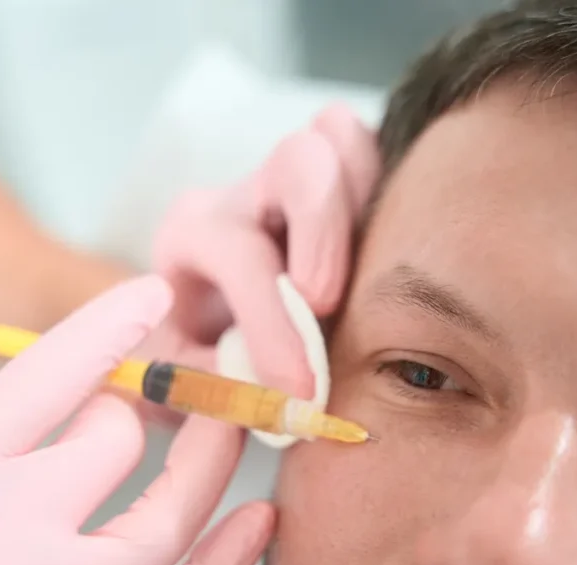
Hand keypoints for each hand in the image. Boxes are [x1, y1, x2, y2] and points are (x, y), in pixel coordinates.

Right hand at [0, 266, 274, 564]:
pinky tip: (258, 519)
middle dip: (130, 405)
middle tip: (132, 396)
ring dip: (208, 465)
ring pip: (163, 524)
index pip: (48, 376)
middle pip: (112, 444)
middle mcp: (0, 537)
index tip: (152, 290)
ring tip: (221, 425)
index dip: (109, 324)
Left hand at [137, 104, 379, 418]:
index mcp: (193, 237)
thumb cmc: (189, 360)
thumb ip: (217, 396)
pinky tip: (395, 249)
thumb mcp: (181, 385)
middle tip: (330, 304)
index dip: (272, 321)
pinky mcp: (334, 183)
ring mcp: (290, 181)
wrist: (191, 329)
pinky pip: (367, 152)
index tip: (301, 387)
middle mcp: (243, 196)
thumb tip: (279, 411)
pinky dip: (389, 187)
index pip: (238, 254)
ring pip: (340, 140)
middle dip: (326, 231)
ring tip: (376, 273)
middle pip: (298, 162)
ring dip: (368, 200)